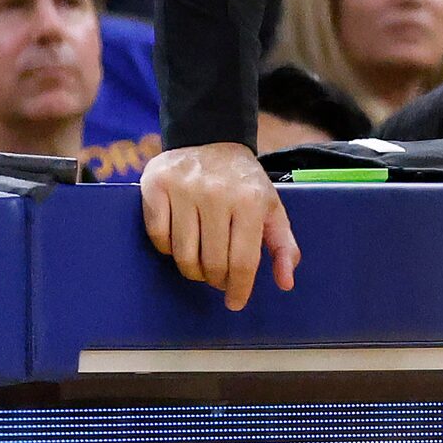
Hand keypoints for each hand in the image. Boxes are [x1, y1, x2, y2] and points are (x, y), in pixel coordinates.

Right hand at [141, 142, 299, 311]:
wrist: (210, 139)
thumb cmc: (244, 182)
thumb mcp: (271, 207)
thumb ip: (283, 245)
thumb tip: (286, 282)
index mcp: (250, 201)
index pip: (244, 260)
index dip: (239, 287)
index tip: (235, 302)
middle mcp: (217, 194)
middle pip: (212, 261)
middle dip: (216, 280)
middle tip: (218, 280)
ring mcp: (183, 190)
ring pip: (183, 254)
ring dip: (192, 269)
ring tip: (201, 265)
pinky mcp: (156, 187)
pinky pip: (158, 236)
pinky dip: (168, 248)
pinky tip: (180, 241)